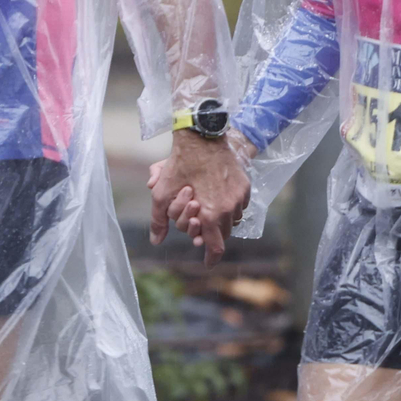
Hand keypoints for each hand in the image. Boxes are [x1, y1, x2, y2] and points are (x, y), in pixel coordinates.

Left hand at [148, 131, 249, 265]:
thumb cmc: (180, 165)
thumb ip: (159, 220)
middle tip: (201, 228)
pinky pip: (240, 205)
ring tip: (209, 212)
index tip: (207, 262)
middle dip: (212, 235)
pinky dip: (230, 207)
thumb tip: (156, 241)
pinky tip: (218, 198)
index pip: (216, 247)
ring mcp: (239, 198)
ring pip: (233, 220)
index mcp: (210, 215)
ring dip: (222, 221)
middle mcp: (229, 209)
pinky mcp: (245, 186)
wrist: (202, 137)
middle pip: (224, 234)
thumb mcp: (162, 193)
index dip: (211, 258)